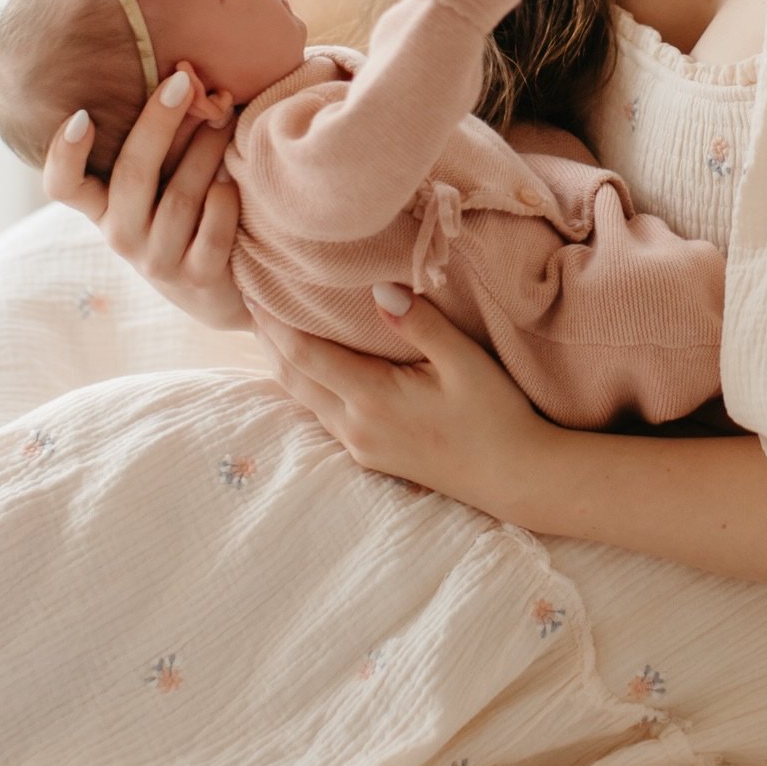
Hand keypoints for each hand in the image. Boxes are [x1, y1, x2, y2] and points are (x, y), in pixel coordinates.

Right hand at [43, 68, 253, 331]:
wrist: (219, 289)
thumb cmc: (188, 213)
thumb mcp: (163, 179)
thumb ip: (164, 139)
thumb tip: (189, 77)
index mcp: (103, 205)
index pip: (63, 186)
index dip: (64, 155)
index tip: (81, 114)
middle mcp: (121, 234)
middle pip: (131, 175)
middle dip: (158, 123)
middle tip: (183, 82)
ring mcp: (157, 260)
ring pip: (179, 198)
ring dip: (205, 152)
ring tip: (224, 119)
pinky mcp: (196, 278)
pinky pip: (211, 231)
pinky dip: (224, 200)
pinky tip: (234, 178)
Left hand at [253, 286, 551, 513]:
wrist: (516, 476)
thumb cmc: (496, 414)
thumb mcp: (464, 361)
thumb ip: (419, 324)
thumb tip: (377, 290)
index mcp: (372, 399)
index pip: (305, 355)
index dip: (274, 323)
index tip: (252, 291)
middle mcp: (355, 426)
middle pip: (293, 378)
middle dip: (269, 340)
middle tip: (250, 301)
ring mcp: (361, 445)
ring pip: (305, 399)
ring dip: (285, 363)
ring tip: (271, 328)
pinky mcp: (371, 456)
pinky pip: (323, 414)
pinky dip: (307, 384)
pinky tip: (311, 368)